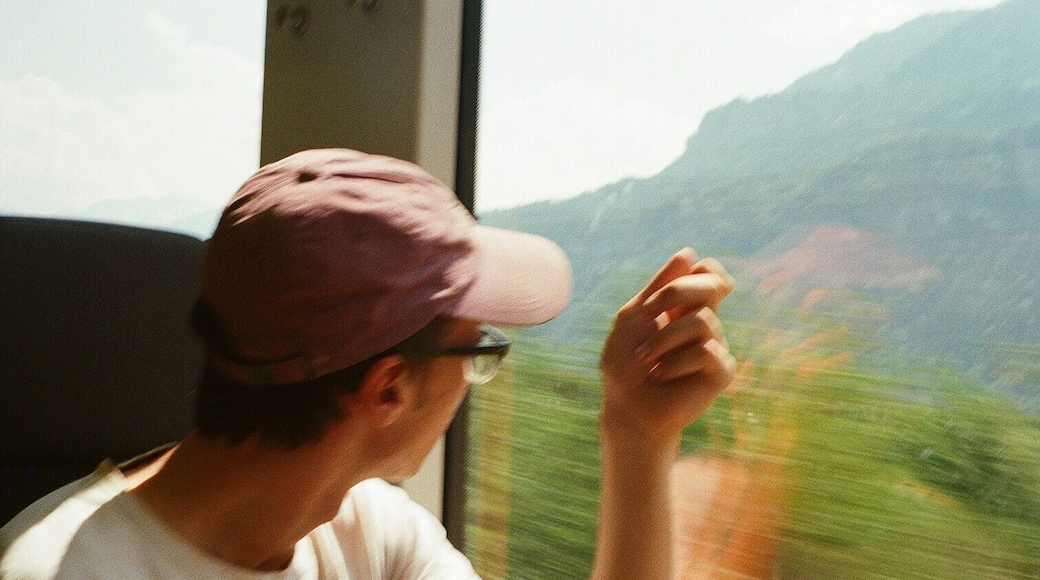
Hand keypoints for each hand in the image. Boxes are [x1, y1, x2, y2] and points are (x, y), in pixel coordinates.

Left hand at [599, 248, 736, 446]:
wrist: (627, 406)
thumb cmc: (625, 363)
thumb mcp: (634, 316)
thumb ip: (660, 286)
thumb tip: (689, 253)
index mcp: (684, 306)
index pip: (709, 273)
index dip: (699, 270)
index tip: (667, 288)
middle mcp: (704, 322)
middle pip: (714, 284)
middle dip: (677, 291)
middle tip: (649, 311)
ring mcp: (715, 346)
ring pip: (703, 320)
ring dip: (664, 338)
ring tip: (646, 360)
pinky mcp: (721, 372)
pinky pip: (707, 352)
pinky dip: (675, 363)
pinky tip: (661, 376)